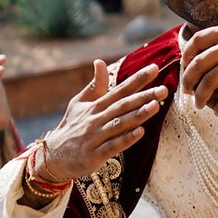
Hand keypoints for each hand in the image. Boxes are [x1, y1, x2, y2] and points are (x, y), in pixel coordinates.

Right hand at [35, 52, 174, 191]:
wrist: (53, 157)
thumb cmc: (71, 127)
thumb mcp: (79, 103)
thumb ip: (95, 85)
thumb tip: (100, 61)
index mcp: (96, 106)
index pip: (119, 90)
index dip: (137, 79)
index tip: (155, 68)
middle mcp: (96, 119)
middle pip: (123, 106)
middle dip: (144, 97)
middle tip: (164, 89)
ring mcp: (95, 137)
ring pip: (119, 124)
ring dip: (138, 115)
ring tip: (155, 106)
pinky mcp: (94, 155)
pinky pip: (112, 146)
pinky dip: (126, 139)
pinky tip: (140, 132)